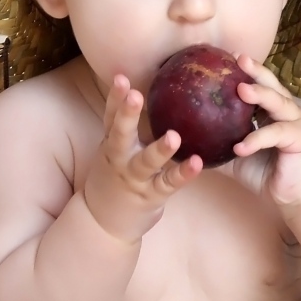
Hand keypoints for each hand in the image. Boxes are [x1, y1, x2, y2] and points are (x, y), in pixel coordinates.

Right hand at [83, 74, 201, 240]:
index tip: (120, 77)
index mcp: (112, 145)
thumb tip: (148, 92)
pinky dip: (183, 174)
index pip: (111, 117)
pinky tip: (198, 163)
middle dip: (127, 115)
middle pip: (120, 135)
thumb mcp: (115, 151)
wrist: (103, 223)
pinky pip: (168, 183)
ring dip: (160, 149)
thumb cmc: (116, 178)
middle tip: (135, 95)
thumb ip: (128, 127)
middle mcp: (119, 159)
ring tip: (174, 136)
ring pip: (145, 162)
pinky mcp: (150, 195)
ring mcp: (134, 178)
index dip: (115, 98)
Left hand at [230, 55, 300, 209]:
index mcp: (275, 114)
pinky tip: (240, 146)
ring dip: (260, 95)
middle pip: (273, 87)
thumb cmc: (272, 176)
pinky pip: (277, 134)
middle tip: (238, 59)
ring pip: (279, 103)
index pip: (262, 87)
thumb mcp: (240, 159)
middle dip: (256, 72)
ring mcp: (299, 124)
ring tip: (240, 89)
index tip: (229, 58)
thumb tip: (189, 143)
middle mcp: (289, 114)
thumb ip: (221, 147)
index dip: (248, 73)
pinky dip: (258, 138)